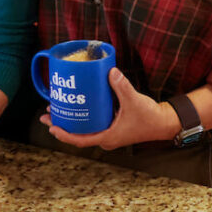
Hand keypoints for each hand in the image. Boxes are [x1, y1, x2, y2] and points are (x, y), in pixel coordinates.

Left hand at [39, 68, 179, 150]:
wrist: (163, 122)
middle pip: (78, 134)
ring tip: (57, 108)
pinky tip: (79, 105)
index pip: (80, 140)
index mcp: (107, 137)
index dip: (64, 134)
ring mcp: (108, 132)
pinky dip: (84, 116)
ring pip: (85, 129)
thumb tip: (110, 71)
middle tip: (47, 114)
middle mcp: (105, 137)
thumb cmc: (149, 117)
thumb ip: (122, 86)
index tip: (52, 126)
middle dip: (62, 125)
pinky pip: (93, 123)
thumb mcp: (134, 101)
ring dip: (71, 120)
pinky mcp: (112, 126)